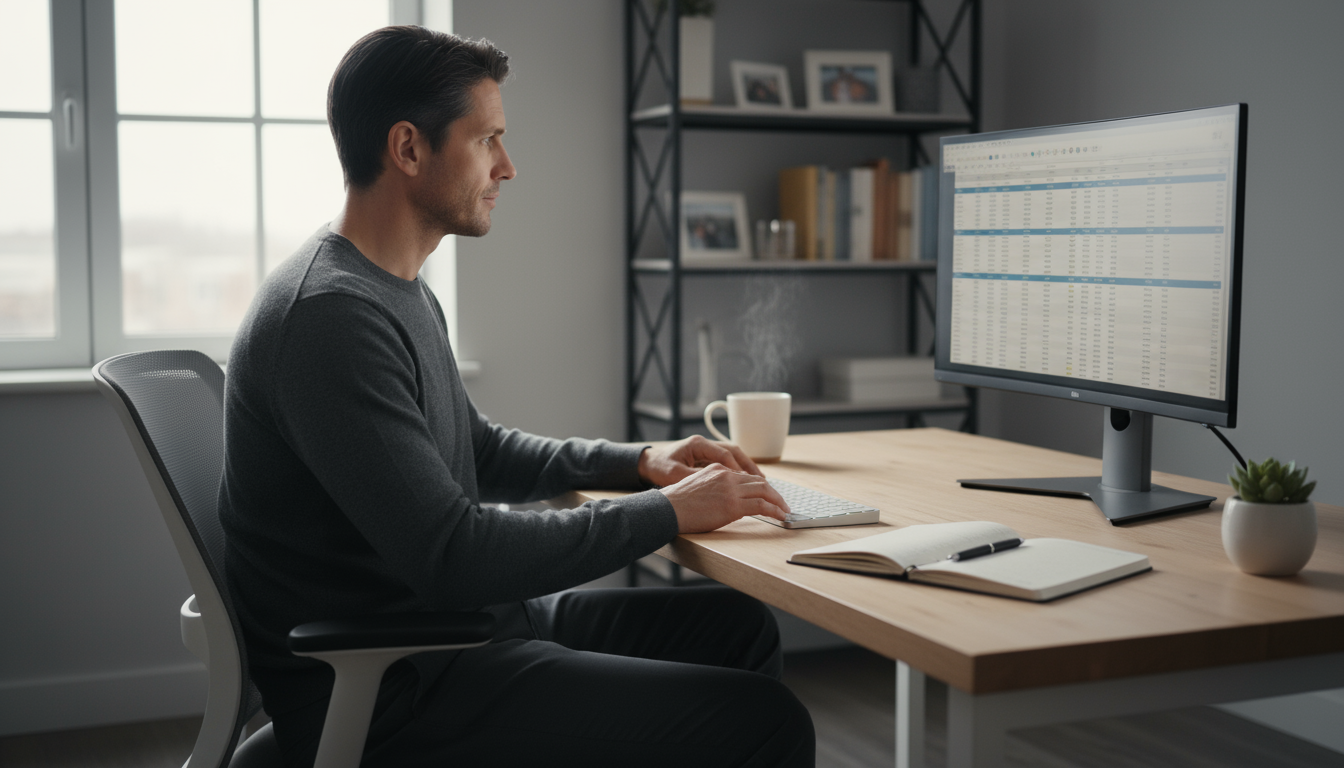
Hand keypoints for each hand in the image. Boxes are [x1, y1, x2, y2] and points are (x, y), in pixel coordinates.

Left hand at [637, 434, 762, 487]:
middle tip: (763, 481)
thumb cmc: (660, 468)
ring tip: (762, 482)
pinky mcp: (708, 457)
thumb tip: (716, 484)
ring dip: (748, 468)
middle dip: (749, 466)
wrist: (649, 463)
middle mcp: (705, 443)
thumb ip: (694, 477)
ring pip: (734, 455)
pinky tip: (748, 482)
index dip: (736, 468)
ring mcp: (708, 449)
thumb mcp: (674, 475)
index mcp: (698, 444)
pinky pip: (729, 461)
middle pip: (734, 452)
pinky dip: (740, 470)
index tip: (746, 482)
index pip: (724, 454)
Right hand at [660, 463, 789, 532]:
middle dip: (774, 493)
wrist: (666, 509)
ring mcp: (730, 490)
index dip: (759, 486)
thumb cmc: (675, 503)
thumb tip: (722, 500)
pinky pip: (762, 506)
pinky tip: (780, 516)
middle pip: (759, 482)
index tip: (767, 495)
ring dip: (778, 502)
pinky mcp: (733, 505)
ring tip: (785, 510)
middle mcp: (726, 475)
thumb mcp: (695, 486)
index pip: (745, 476)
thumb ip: (712, 487)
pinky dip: (775, 510)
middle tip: (782, 503)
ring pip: (764, 491)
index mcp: (717, 469)